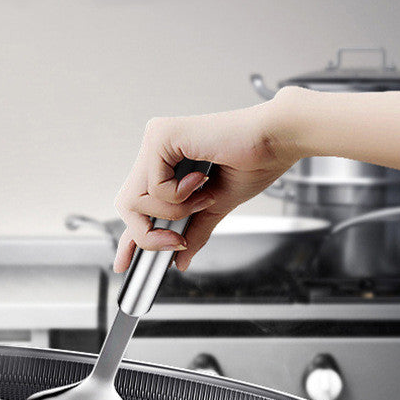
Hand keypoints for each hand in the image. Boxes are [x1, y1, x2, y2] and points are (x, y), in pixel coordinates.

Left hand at [112, 89, 303, 272]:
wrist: (275, 141)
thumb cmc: (254, 162)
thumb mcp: (215, 206)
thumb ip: (194, 230)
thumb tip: (181, 259)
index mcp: (166, 163)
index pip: (137, 204)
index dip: (130, 236)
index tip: (123, 263)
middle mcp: (155, 149)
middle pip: (127, 206)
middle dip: (150, 233)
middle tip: (178, 241)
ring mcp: (155, 140)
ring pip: (135, 200)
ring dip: (174, 212)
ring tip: (202, 196)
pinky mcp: (160, 135)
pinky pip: (153, 187)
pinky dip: (179, 196)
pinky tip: (200, 179)